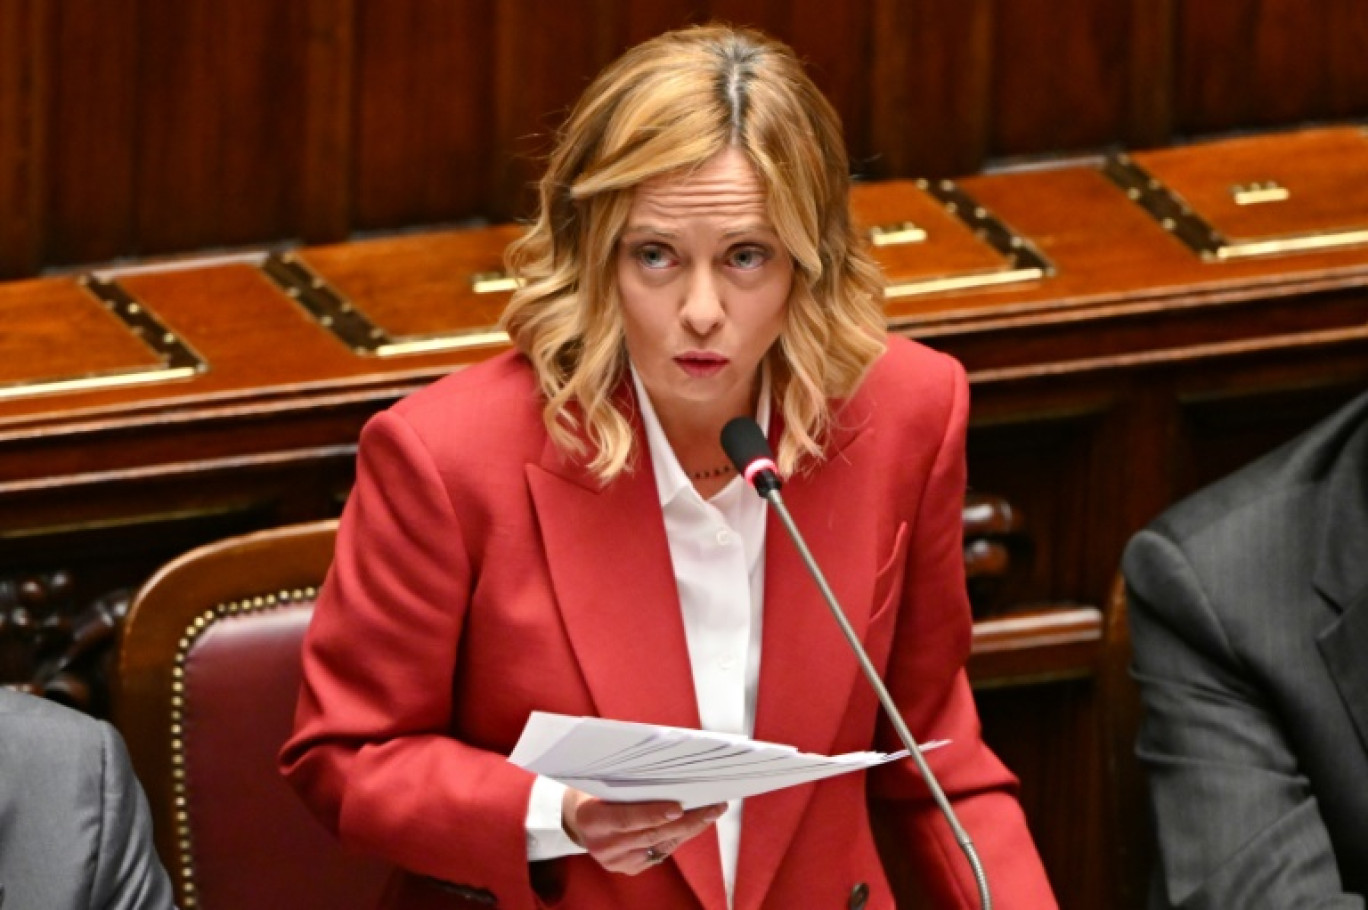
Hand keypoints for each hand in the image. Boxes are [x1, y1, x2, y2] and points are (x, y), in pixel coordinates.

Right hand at [562, 788, 725, 873]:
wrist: (577, 820)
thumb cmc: (593, 790)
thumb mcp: (599, 780)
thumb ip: (623, 777)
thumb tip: (662, 760)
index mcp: (591, 819)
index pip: (626, 819)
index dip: (653, 814)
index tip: (678, 808)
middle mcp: (603, 845)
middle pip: (651, 834)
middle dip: (686, 821)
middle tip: (712, 807)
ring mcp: (616, 860)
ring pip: (660, 845)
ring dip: (689, 829)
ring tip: (711, 812)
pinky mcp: (628, 868)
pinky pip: (660, 852)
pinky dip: (678, 837)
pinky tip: (694, 824)